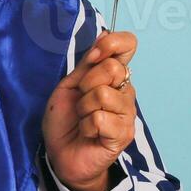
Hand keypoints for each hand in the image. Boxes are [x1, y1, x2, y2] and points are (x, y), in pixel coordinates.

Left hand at [41, 30, 137, 190]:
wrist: (62, 156)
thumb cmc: (65, 121)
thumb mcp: (69, 86)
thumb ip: (87, 64)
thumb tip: (104, 34)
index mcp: (113, 76)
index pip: (128, 44)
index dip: (111, 45)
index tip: (92, 57)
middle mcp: (125, 92)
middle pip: (113, 68)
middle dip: (86, 84)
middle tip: (81, 102)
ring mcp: (127, 114)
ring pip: (103, 94)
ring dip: (84, 108)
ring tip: (83, 119)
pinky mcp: (123, 134)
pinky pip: (101, 118)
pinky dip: (86, 126)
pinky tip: (88, 134)